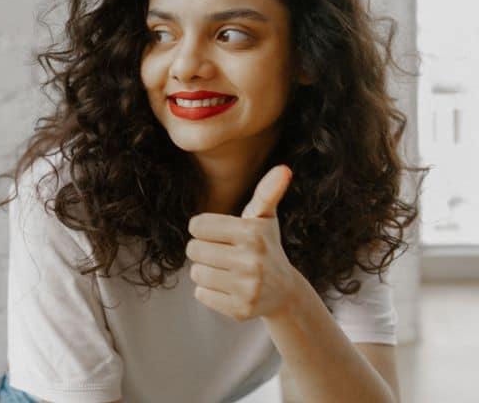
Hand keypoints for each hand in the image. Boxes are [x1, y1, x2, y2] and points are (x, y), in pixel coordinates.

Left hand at [186, 165, 301, 321]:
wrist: (284, 293)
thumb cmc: (265, 247)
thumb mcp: (265, 219)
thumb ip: (267, 192)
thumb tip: (284, 168)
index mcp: (252, 233)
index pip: (197, 226)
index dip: (204, 229)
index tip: (219, 234)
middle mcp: (252, 261)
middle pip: (194, 249)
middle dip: (203, 250)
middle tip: (224, 254)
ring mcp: (247, 288)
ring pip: (196, 272)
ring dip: (205, 271)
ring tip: (226, 271)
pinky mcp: (240, 310)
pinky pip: (201, 294)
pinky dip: (209, 291)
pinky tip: (229, 289)